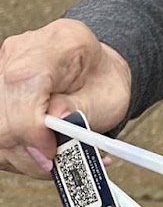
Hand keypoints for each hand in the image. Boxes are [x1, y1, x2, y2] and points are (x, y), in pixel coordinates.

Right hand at [0, 21, 131, 178]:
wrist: (95, 74)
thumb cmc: (103, 83)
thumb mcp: (109, 98)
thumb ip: (82, 110)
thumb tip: (55, 121)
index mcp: (59, 43)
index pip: (23, 83)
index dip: (31, 126)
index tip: (52, 151)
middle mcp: (21, 52)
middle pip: (3, 112)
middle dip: (28, 148)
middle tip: (56, 163)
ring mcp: (3, 70)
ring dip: (24, 155)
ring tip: (56, 159)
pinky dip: (19, 152)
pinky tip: (42, 152)